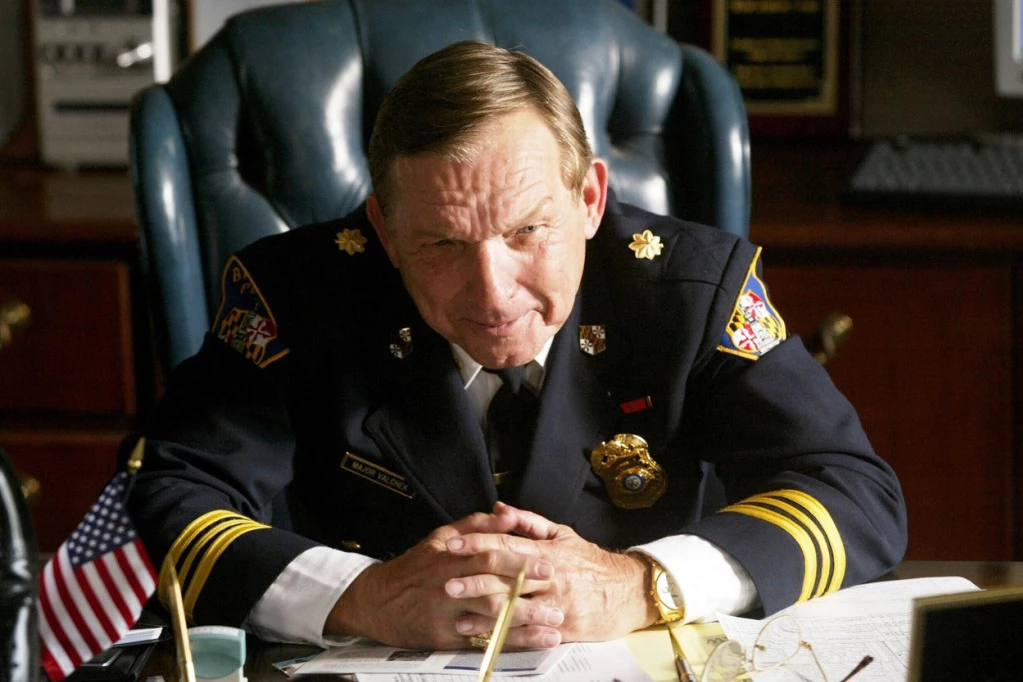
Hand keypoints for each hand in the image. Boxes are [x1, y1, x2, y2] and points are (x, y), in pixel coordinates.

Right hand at [324, 511, 564, 649]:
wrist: (377, 602)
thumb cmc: (414, 568)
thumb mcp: (441, 537)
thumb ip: (477, 526)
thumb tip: (507, 514)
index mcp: (452, 558)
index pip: (492, 557)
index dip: (522, 563)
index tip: (549, 565)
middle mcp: (450, 586)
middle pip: (494, 590)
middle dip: (530, 597)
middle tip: (558, 600)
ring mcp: (447, 614)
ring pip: (490, 620)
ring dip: (525, 624)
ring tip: (552, 626)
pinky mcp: (444, 638)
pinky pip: (480, 642)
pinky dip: (507, 643)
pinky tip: (529, 643)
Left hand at [445, 502, 657, 641]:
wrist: (629, 591)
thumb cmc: (592, 562)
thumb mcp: (562, 534)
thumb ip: (528, 522)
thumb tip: (499, 509)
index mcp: (547, 552)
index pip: (506, 544)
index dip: (478, 543)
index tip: (454, 544)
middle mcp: (550, 578)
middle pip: (505, 577)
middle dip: (472, 578)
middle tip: (445, 580)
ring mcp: (555, 604)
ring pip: (513, 606)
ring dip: (481, 609)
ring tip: (456, 609)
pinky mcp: (561, 628)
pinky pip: (526, 630)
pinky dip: (502, 631)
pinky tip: (481, 632)